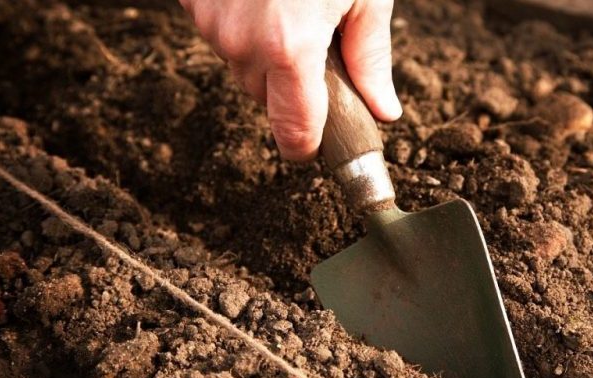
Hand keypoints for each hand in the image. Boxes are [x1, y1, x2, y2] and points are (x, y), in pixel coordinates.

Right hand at [179, 0, 401, 160]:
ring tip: (290, 7)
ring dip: (265, 54)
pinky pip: (219, 34)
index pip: (293, 132)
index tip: (316, 148)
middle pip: (267, 98)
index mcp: (290, 47)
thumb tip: (384, 111)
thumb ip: (370, 59)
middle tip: (317, 46)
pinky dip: (242, 25)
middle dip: (293, 85)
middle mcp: (241, 42)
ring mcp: (208, 19)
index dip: (307, 147)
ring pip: (241, 67)